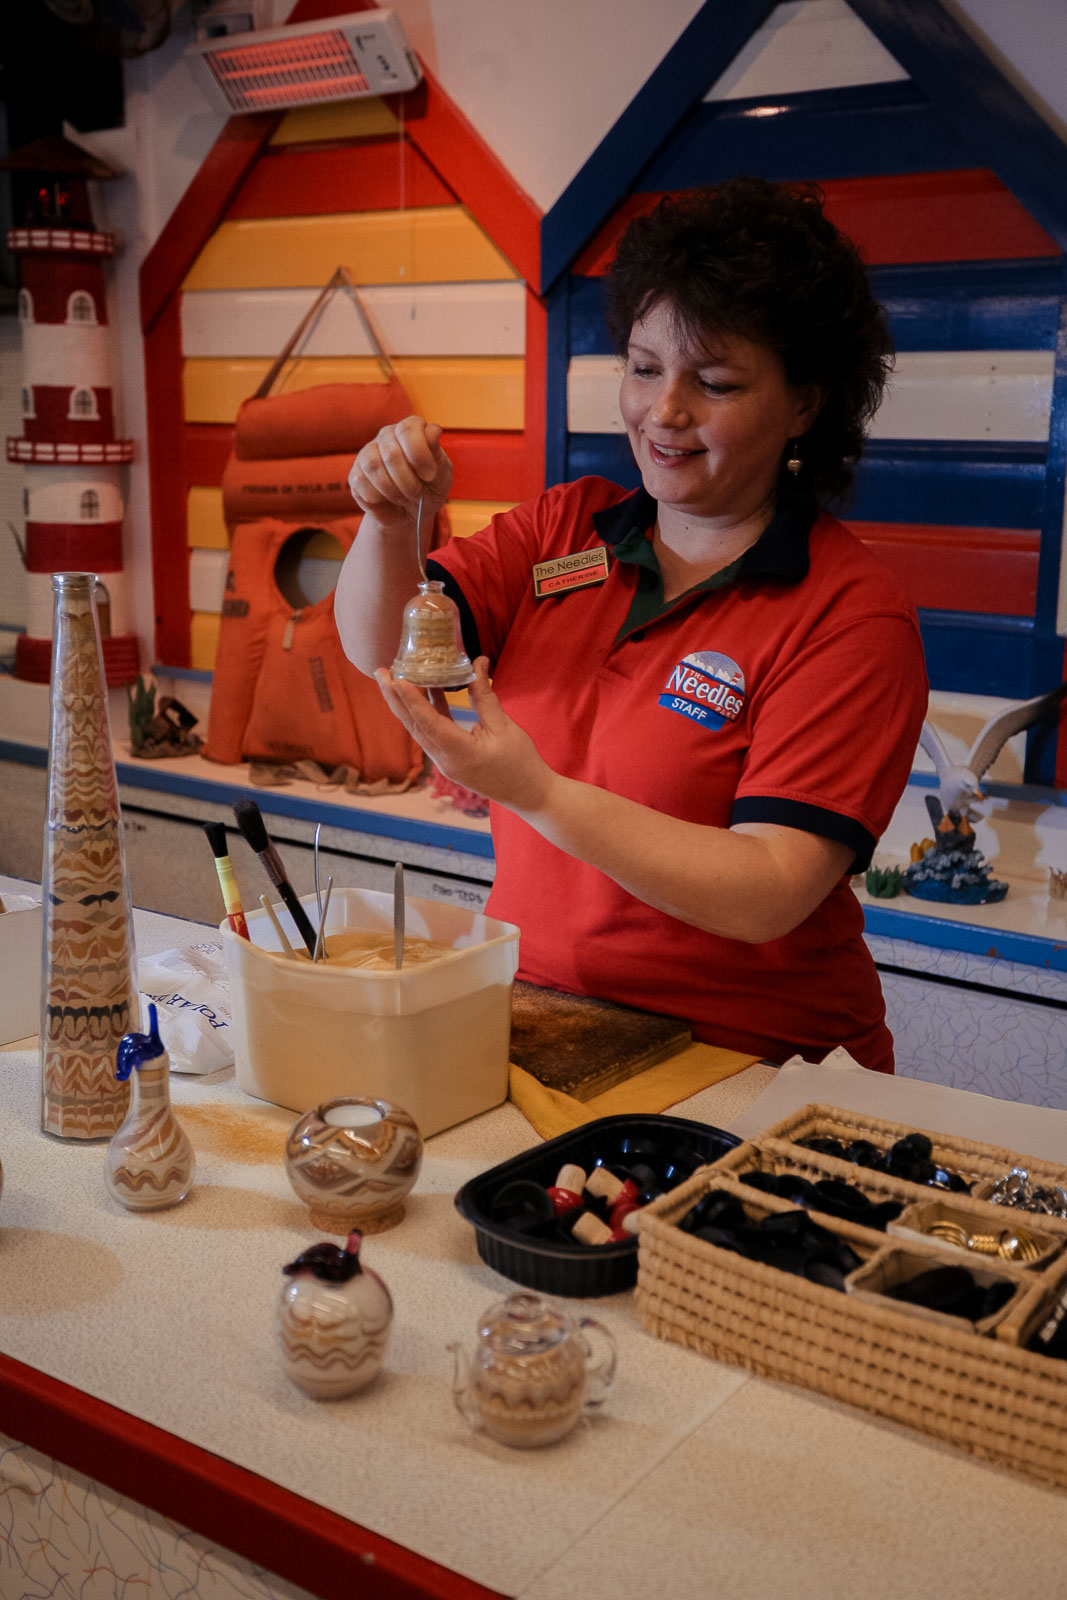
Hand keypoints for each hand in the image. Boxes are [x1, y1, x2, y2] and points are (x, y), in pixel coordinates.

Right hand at [348, 415, 452, 531]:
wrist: (411, 514)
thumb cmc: (429, 491)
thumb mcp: (442, 476)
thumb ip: (438, 455)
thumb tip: (433, 431)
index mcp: (411, 429)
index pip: (409, 429)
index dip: (420, 456)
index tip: (430, 475)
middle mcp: (388, 435)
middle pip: (392, 454)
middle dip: (408, 481)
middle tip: (416, 492)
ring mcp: (369, 452)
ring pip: (373, 466)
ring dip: (393, 490)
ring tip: (402, 497)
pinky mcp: (356, 473)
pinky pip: (361, 482)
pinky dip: (378, 497)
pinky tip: (386, 499)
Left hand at [374, 659, 555, 813]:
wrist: (528, 794)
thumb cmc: (520, 762)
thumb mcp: (504, 726)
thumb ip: (485, 696)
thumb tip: (478, 662)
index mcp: (459, 753)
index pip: (428, 723)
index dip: (411, 699)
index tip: (396, 679)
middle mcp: (445, 760)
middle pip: (413, 726)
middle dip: (395, 699)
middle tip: (381, 672)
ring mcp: (445, 763)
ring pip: (419, 730)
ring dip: (405, 705)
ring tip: (394, 679)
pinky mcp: (449, 761)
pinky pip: (430, 734)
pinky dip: (424, 713)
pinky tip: (425, 692)